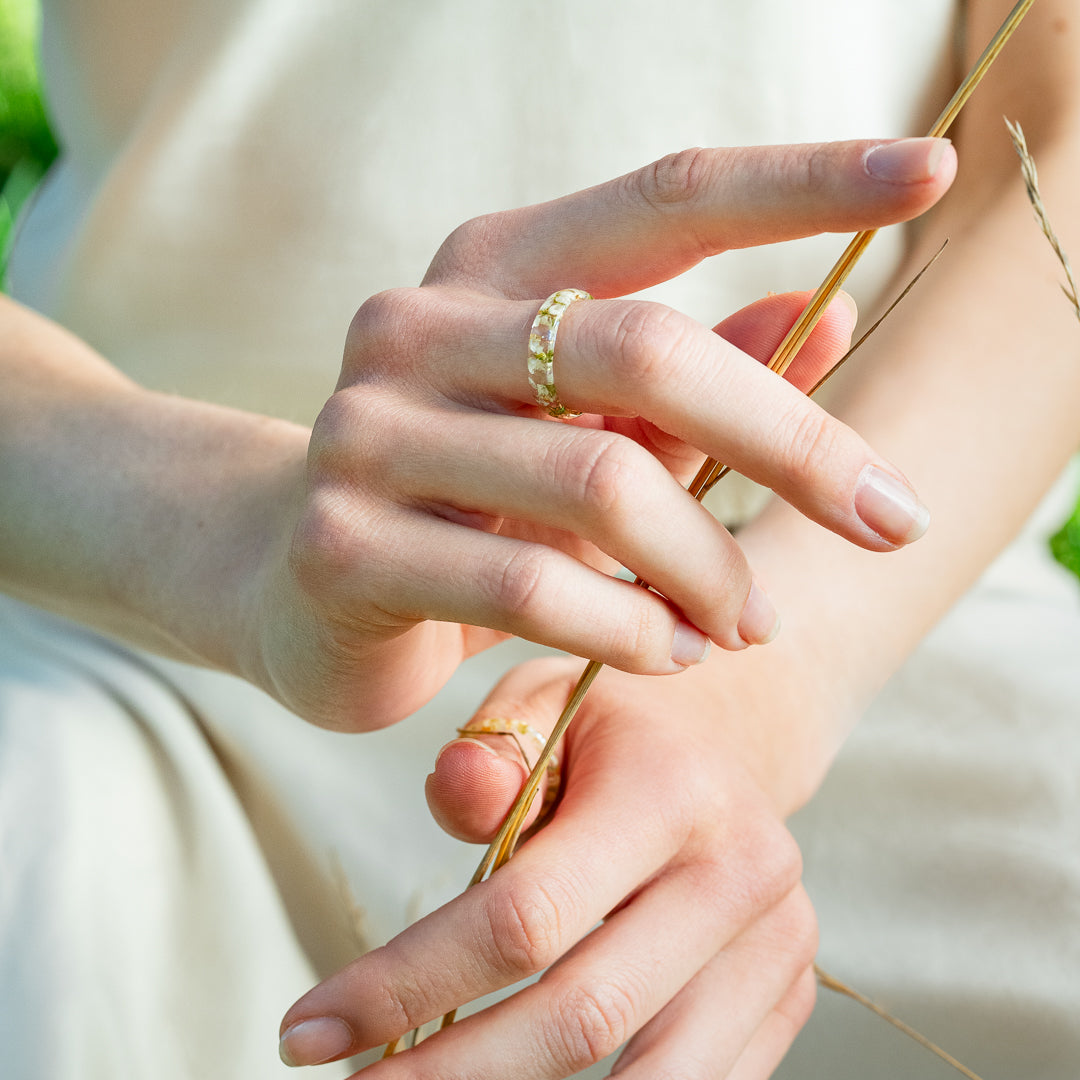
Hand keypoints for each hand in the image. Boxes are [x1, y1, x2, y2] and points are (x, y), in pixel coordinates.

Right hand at [248, 138, 953, 730]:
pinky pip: (531, 585)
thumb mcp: (591, 437)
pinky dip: (631, 628)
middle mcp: (418, 326)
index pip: (664, 197)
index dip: (802, 181)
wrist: (293, 581)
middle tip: (888, 520)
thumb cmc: (468, 504)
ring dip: (710, 568)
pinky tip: (670, 652)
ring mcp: (368, 431)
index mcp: (491, 270)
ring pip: (598, 486)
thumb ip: (701, 385)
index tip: (927, 172)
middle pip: (647, 351)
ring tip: (753, 621)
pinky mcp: (343, 543)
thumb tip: (834, 317)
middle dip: (793, 446)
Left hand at [279, 651, 821, 1077]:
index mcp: (673, 792)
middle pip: (580, 1019)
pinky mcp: (788, 992)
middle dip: (450, 1072)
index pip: (525, 918)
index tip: (310, 1028)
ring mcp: (779, 942)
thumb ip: (495, 753)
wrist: (729, 742)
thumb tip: (451, 793)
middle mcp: (742, 871)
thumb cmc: (612, 726)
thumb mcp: (544, 703)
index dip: (406, 986)